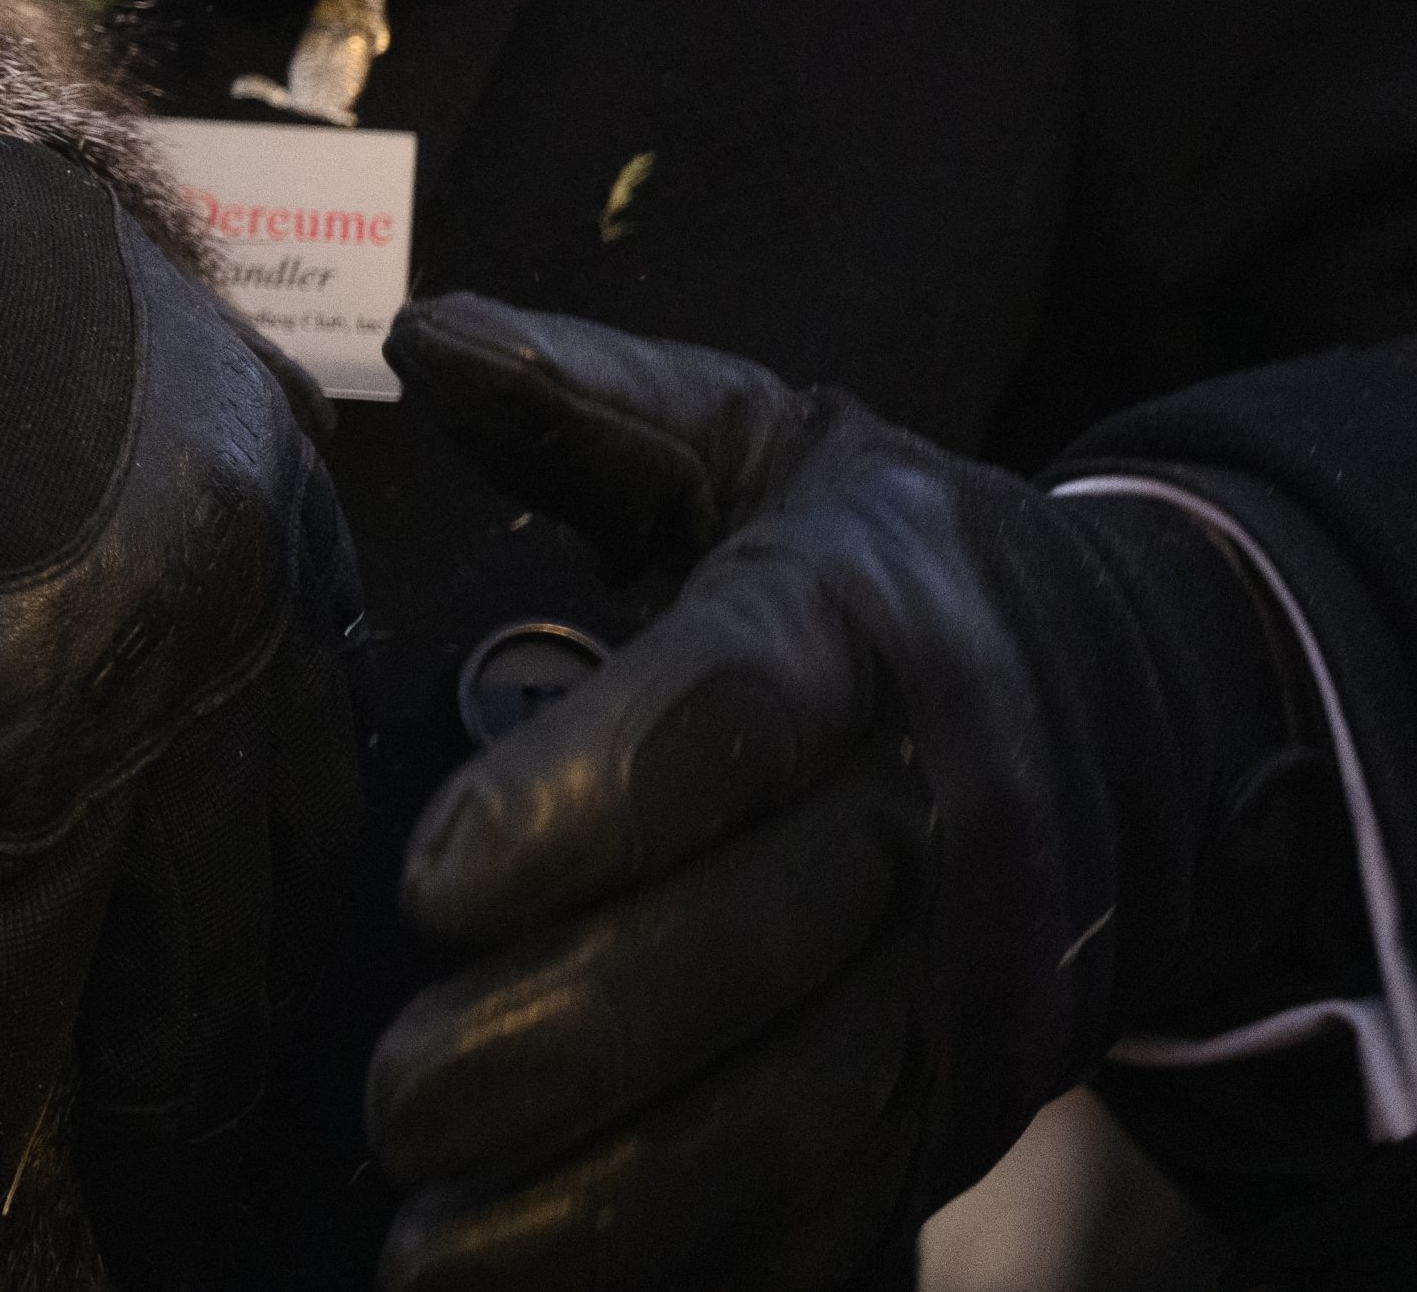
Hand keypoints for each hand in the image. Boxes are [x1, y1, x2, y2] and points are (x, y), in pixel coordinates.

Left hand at [365, 293, 1328, 1291]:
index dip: (580, 804)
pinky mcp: (954, 1105)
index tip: (427, 881)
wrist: (1146, 702)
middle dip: (558, 1042)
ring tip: (434, 1245)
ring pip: (787, 1120)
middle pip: (740, 951)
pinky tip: (538, 1288)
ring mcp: (952, 984)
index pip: (725, 720)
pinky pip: (828, 1216)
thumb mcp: (761, 443)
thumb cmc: (882, 560)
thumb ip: (591, 402)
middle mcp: (925, 817)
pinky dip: (690, 1269)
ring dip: (607, 1203)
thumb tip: (430, 338)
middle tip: (388, 1094)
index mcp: (864, 627)